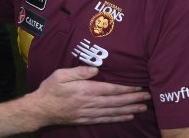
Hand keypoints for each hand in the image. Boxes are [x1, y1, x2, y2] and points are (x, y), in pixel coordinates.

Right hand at [29, 66, 148, 125]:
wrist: (41, 110)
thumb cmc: (50, 89)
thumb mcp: (61, 74)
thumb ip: (79, 71)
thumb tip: (95, 69)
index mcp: (86, 90)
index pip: (111, 89)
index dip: (127, 89)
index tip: (139, 87)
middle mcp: (90, 103)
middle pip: (116, 101)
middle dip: (133, 99)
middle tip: (148, 97)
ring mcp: (89, 113)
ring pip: (114, 111)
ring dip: (130, 109)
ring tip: (143, 107)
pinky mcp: (86, 119)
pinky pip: (106, 119)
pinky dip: (119, 118)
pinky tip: (128, 116)